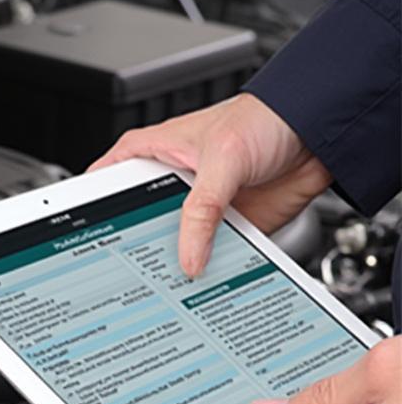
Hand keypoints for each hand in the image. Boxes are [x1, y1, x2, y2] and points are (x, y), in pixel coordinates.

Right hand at [88, 94, 332, 276]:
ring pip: (174, 244)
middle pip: (137, 223)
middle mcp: (170, 183)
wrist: (321, 133)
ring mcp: (198, 208)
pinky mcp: (227, 227)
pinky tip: (204, 281)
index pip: (106, 183)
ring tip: (166, 284)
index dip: (90, 210)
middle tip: (127, 273)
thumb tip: (187, 258)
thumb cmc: (266, 119)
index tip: (82, 239)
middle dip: (133, 248)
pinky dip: (211, 269)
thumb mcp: (222, 160)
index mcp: (152, 154)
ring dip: (175, 262)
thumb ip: (201, 211)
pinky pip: (212, 256)